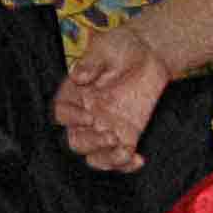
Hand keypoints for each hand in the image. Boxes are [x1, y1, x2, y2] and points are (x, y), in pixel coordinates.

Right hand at [54, 20, 179, 172]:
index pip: (62, 114)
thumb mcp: (105, 49)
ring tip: (126, 152)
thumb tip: (78, 76)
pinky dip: (126, 165)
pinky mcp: (126, 135)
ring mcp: (105, 128)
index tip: (90, 116)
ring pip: (95, 156)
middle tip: (111, 134)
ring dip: (107, 159)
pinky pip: (119, 158)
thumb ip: (91, 63)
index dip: (72, 119)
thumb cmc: (121, 48)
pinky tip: (138, 159)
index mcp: (74, 95)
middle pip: (76, 140)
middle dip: (92, 143)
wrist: (149, 54)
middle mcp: (85, 115)